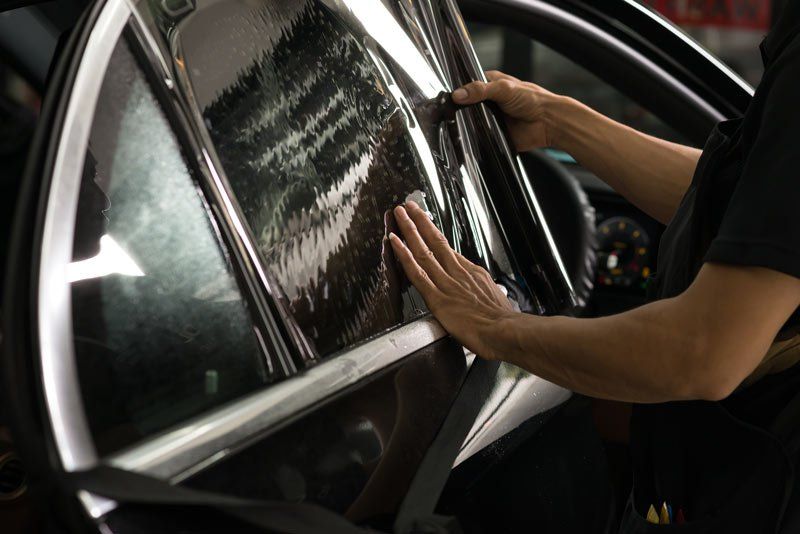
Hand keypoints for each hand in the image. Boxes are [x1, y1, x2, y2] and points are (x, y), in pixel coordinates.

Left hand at [388, 201, 515, 359]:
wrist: (505, 331)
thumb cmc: (503, 321)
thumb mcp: (496, 297)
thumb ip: (484, 290)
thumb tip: (486, 289)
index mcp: (471, 273)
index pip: (447, 249)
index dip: (434, 235)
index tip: (425, 224)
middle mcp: (457, 273)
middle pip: (435, 241)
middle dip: (420, 222)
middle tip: (408, 206)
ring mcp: (445, 283)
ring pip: (423, 251)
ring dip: (409, 230)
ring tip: (399, 214)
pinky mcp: (436, 298)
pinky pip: (416, 273)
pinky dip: (404, 256)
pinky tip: (395, 243)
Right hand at [452, 70, 565, 150]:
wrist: (548, 123)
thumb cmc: (533, 100)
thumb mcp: (504, 89)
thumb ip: (480, 90)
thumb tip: (458, 94)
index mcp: (489, 84)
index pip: (466, 85)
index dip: (456, 89)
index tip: (445, 95)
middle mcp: (487, 101)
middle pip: (465, 105)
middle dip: (458, 109)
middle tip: (447, 112)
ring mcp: (489, 119)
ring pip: (469, 122)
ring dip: (464, 124)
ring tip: (454, 125)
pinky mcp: (491, 135)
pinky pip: (477, 138)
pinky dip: (472, 138)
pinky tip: (465, 138)